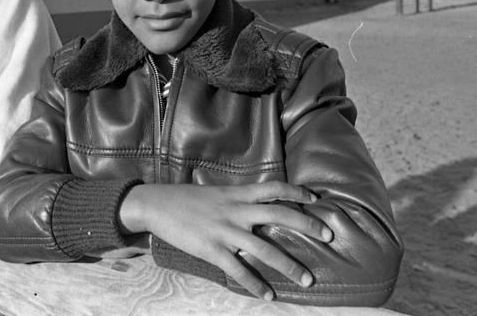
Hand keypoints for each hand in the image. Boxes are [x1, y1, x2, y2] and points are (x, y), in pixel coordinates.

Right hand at [119, 181, 332, 300]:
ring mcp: (225, 230)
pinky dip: (256, 284)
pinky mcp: (212, 249)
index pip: (274, 188)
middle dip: (308, 225)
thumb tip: (254, 206)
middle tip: (329, 236)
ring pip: (266, 248)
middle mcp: (235, 210)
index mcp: (236, 194)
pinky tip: (268, 295)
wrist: (154, 205)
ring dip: (290, 265)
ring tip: (307, 279)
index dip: (297, 192)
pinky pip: (239, 270)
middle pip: (280, 215)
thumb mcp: (213, 193)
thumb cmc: (183, 199)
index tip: (316, 199)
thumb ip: (235, 199)